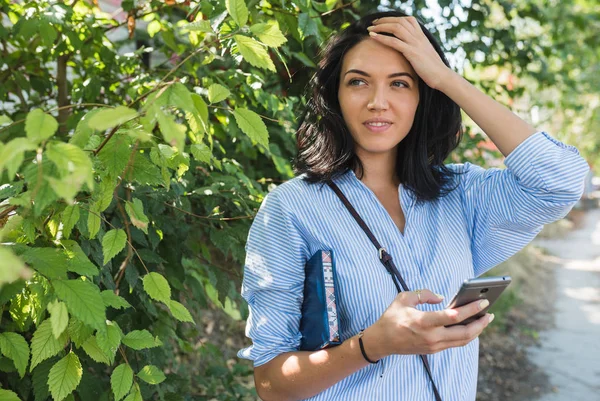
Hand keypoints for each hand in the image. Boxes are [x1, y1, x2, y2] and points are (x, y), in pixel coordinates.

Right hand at [363, 289, 492, 358]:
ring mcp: (433, 345)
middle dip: (480, 323)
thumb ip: (424, 294)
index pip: (453, 317)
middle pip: (464, 332)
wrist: (382, 341)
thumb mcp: (404, 298)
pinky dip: (466, 335)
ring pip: (463, 341)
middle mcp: (431, 336)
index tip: (483, 302)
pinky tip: (471, 326)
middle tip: (490, 313)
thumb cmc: (392, 317)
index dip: (470, 309)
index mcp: (423, 322)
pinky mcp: (434, 350)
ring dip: (477, 331)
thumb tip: (442, 298)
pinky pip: (456, 343)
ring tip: (485, 320)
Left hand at [367, 16, 451, 89]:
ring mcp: (415, 43)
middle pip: (399, 21)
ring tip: (370, 28)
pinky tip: (373, 36)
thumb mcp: (424, 55)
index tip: (382, 21)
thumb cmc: (432, 69)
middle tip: (372, 23)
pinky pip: (394, 42)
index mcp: (421, 36)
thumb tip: (408, 50)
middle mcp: (418, 37)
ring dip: (381, 26)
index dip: (393, 18)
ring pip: (396, 28)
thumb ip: (416, 49)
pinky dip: (382, 37)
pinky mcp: (412, 52)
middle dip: (384, 20)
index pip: (407, 20)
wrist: (442, 76)